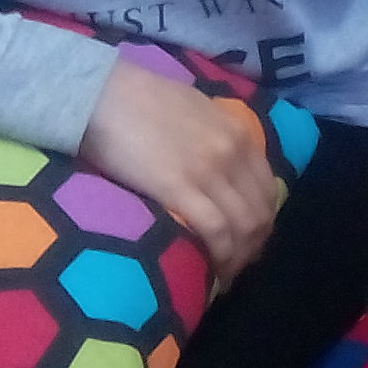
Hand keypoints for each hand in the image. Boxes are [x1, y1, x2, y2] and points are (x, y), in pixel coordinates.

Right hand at [79, 59, 278, 280]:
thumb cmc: (137, 99)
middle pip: (260, 212)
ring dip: (239, 257)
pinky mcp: (180, 188)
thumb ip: (213, 136)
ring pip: (244, 226)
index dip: (262, 221)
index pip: (267, 188)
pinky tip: (212, 272)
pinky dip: (221, 256)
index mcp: (238, 133)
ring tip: (224, 275)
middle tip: (237, 266)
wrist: (99, 92)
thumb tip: (216, 162)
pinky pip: (216, 231)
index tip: (248, 241)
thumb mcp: (194, 110)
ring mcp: (209, 171)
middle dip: (254, 246)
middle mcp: (233, 153)